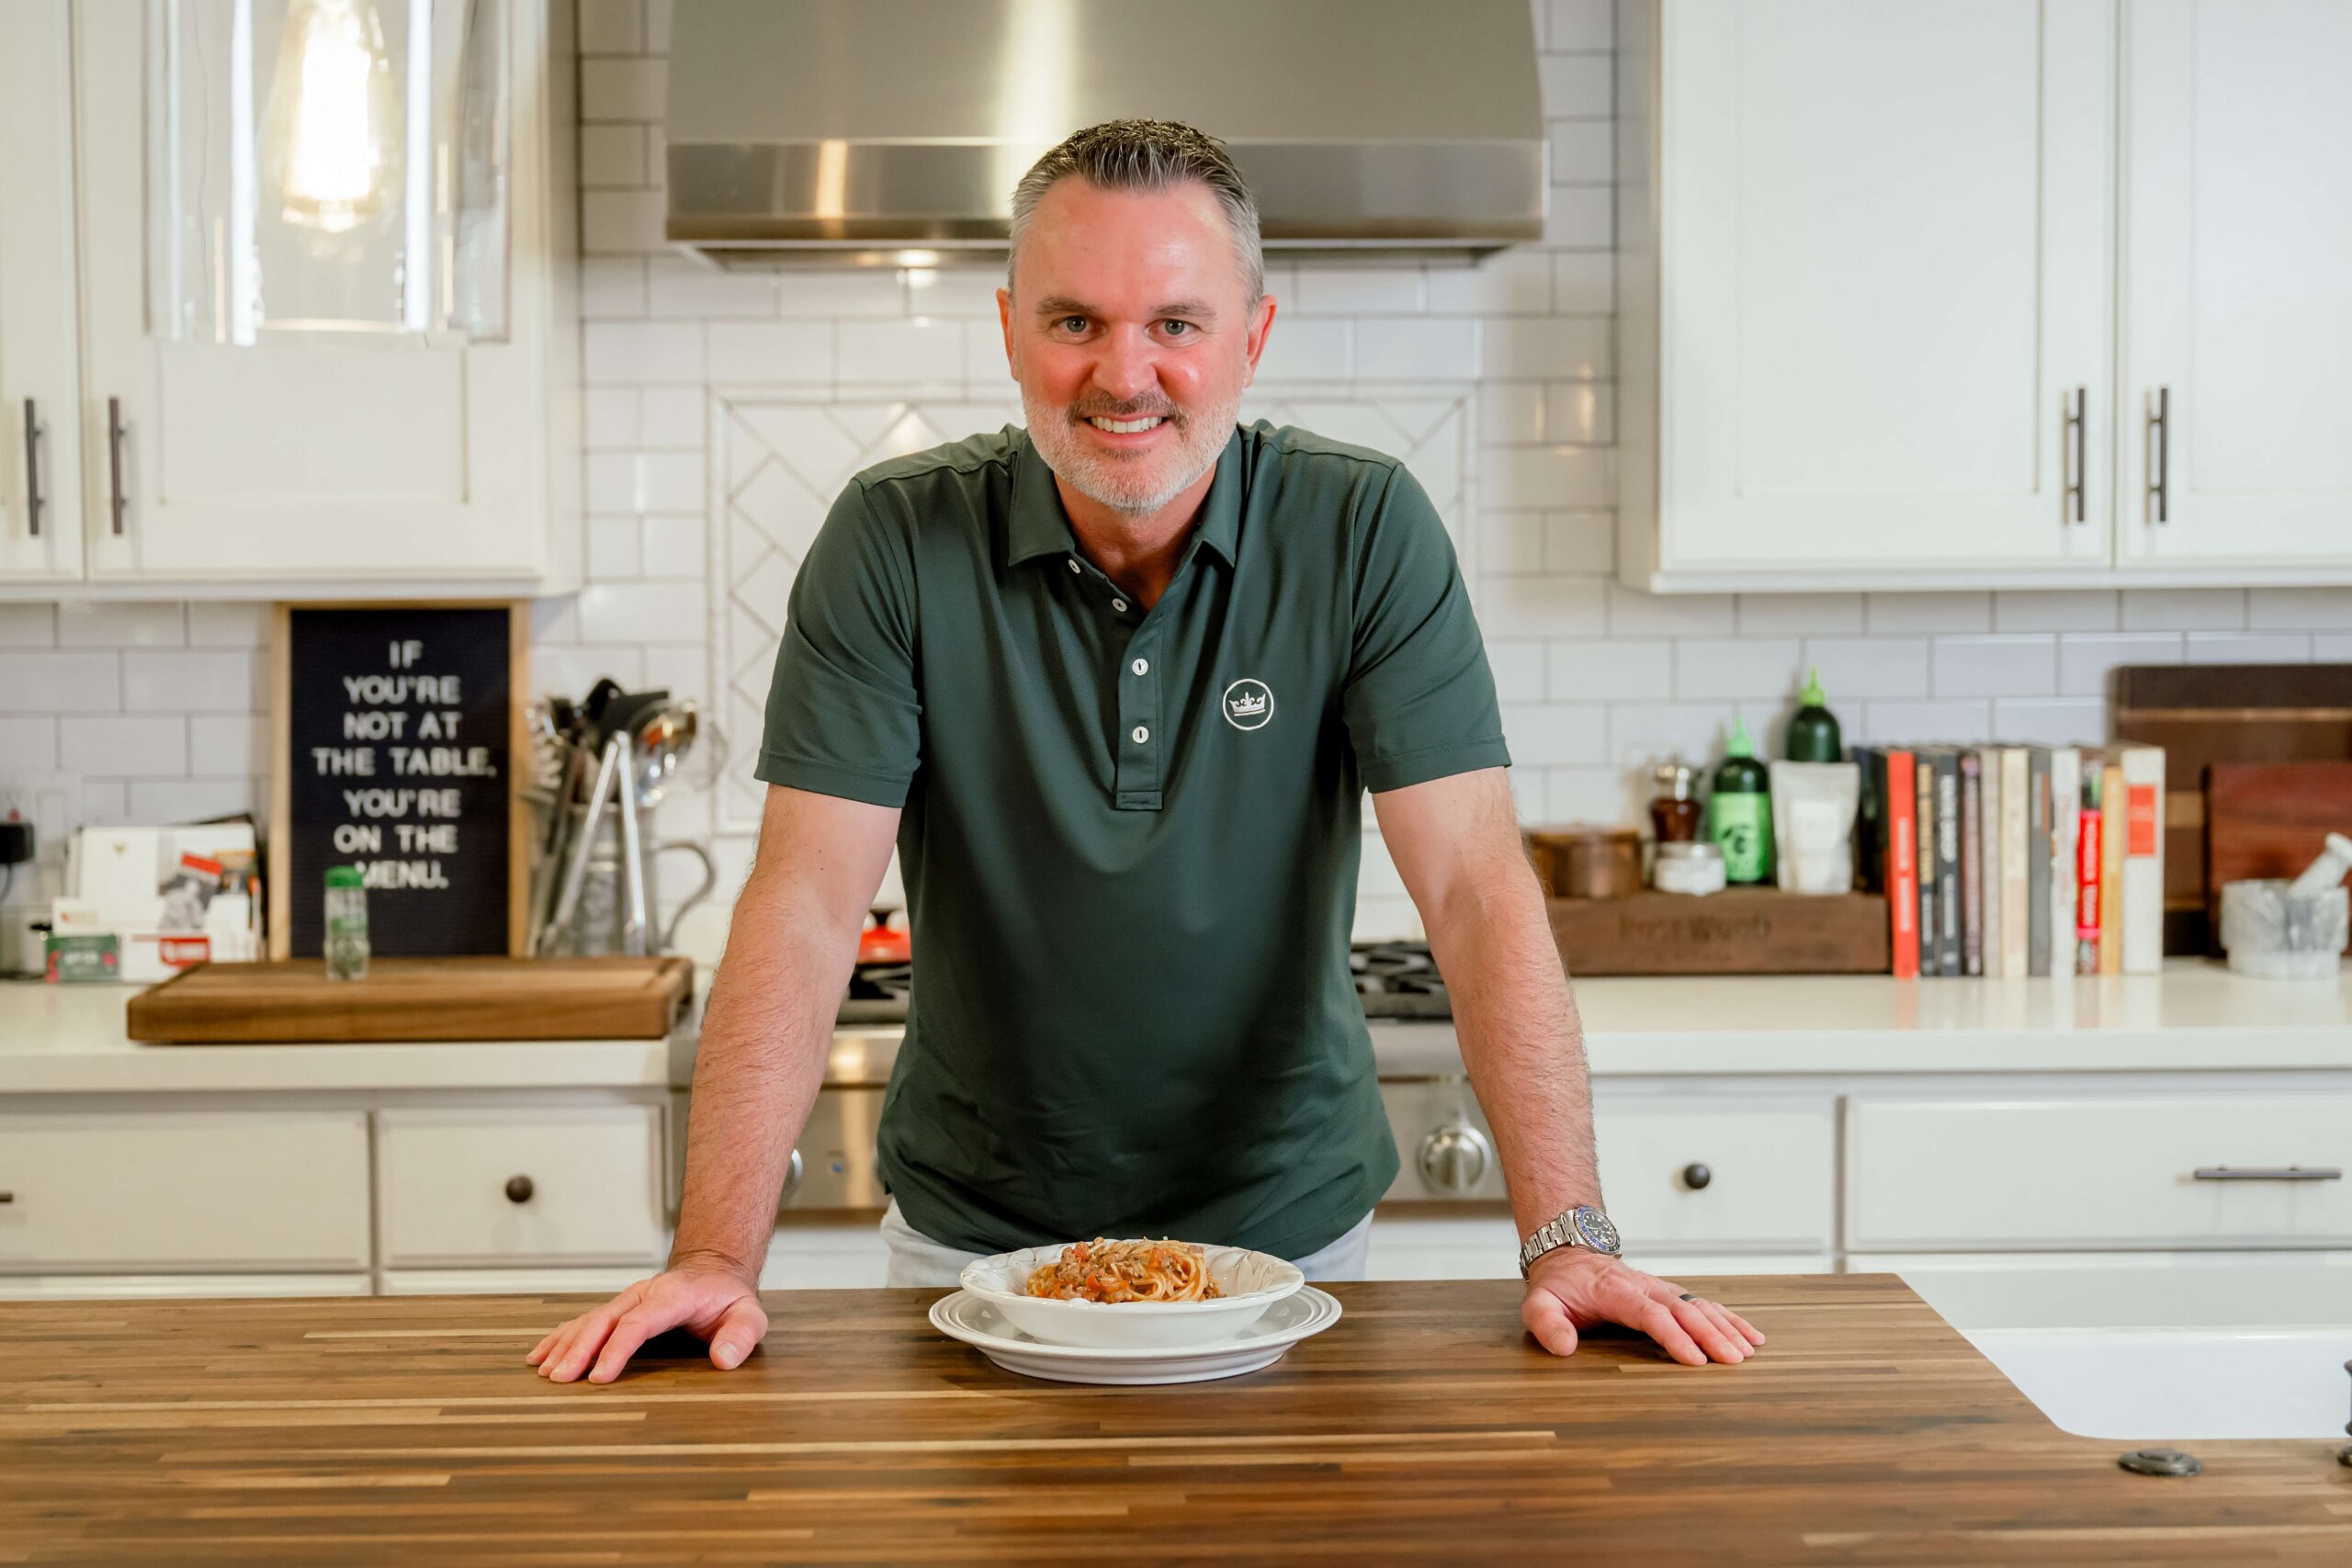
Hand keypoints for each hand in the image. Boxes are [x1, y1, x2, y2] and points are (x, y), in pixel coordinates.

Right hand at [526, 1260, 768, 1383]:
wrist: (716, 1272)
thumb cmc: (730, 1300)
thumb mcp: (749, 1317)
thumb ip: (740, 1336)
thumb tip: (724, 1360)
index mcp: (673, 1297)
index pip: (638, 1323)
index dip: (616, 1349)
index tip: (598, 1376)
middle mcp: (644, 1294)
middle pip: (605, 1321)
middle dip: (580, 1349)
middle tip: (560, 1379)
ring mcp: (628, 1299)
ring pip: (590, 1320)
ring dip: (565, 1345)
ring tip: (544, 1371)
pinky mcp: (619, 1308)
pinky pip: (585, 1321)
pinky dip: (561, 1337)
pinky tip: (540, 1354)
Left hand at [1520, 1249, 1764, 1366]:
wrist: (1569, 1256)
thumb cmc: (1558, 1286)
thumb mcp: (1539, 1304)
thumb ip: (1547, 1325)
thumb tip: (1564, 1347)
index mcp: (1615, 1291)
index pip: (1650, 1314)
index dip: (1674, 1336)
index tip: (1695, 1360)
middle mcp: (1643, 1287)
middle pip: (1683, 1309)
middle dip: (1710, 1335)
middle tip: (1733, 1361)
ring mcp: (1659, 1288)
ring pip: (1699, 1305)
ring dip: (1725, 1327)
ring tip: (1748, 1351)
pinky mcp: (1669, 1294)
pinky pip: (1704, 1304)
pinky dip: (1729, 1318)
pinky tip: (1750, 1335)